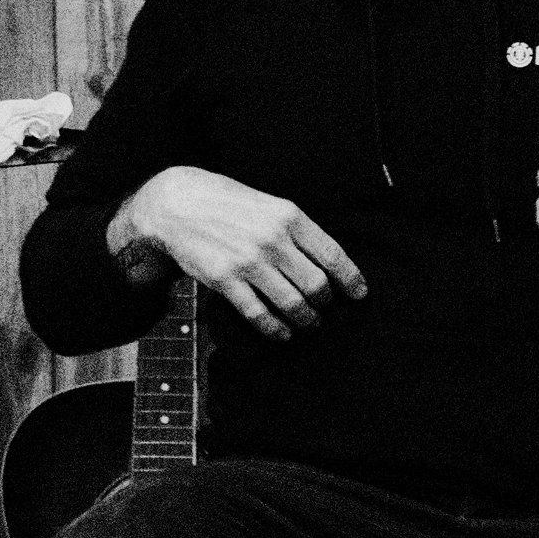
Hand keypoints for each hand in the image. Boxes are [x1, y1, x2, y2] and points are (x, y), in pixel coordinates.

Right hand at [108, 165, 366, 342]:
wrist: (178, 204)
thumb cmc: (229, 204)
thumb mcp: (270, 204)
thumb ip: (297, 230)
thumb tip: (329, 264)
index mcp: (289, 216)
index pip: (333, 255)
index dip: (351, 280)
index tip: (360, 295)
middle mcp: (273, 240)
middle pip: (317, 286)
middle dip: (326, 304)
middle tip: (325, 308)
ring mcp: (248, 262)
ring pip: (292, 304)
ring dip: (306, 320)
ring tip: (308, 323)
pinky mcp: (225, 280)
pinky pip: (259, 314)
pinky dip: (276, 329)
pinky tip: (283, 333)